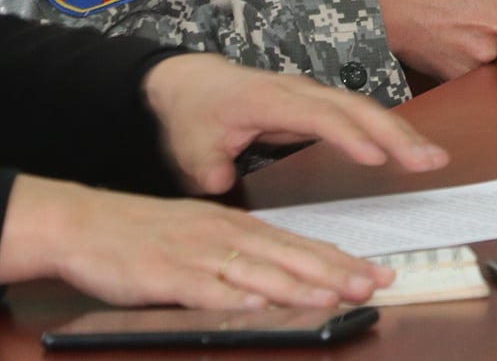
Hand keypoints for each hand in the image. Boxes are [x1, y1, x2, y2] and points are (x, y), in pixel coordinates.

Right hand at [0, 175, 391, 309]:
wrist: (88, 224)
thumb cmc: (149, 233)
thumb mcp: (206, 234)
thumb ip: (247, 252)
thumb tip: (290, 271)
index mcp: (239, 226)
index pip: (301, 245)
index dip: (341, 261)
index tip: (379, 273)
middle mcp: (226, 237)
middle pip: (290, 257)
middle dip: (335, 273)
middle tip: (373, 285)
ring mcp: (198, 255)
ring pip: (258, 272)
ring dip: (297, 286)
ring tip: (332, 297)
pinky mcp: (167, 276)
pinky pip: (205, 288)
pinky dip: (234, 296)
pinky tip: (257, 302)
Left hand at [143, 53, 447, 194]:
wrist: (193, 82)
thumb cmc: (195, 113)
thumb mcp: (189, 144)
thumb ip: (206, 166)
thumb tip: (220, 183)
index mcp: (271, 99)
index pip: (318, 117)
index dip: (348, 136)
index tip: (374, 159)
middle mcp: (302, 92)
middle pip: (357, 108)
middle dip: (396, 134)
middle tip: (429, 160)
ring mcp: (315, 96)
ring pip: (367, 110)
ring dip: (402, 134)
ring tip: (434, 159)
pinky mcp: (322, 105)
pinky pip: (362, 116)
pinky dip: (391, 132)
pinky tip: (413, 150)